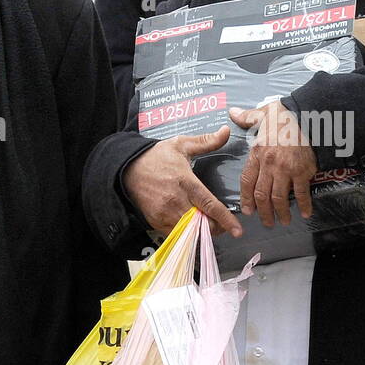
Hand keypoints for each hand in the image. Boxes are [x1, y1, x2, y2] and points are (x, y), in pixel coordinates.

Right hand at [122, 126, 241, 237]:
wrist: (126, 169)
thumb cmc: (156, 156)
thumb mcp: (181, 144)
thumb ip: (206, 141)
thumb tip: (226, 131)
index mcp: (185, 182)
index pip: (209, 204)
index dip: (225, 219)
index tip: (238, 230)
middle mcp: (175, 200)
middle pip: (202, 224)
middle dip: (217, 227)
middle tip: (223, 223)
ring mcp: (164, 213)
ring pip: (190, 232)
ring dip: (202, 230)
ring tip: (209, 223)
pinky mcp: (156, 221)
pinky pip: (176, 234)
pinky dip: (187, 232)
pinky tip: (192, 224)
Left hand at [232, 101, 317, 226]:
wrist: (307, 115)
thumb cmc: (284, 115)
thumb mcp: (261, 113)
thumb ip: (246, 117)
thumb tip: (232, 112)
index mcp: (257, 153)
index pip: (247, 181)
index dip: (246, 198)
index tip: (248, 210)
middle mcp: (269, 164)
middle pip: (262, 194)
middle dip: (263, 212)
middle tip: (266, 222)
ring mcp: (286, 169)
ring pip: (278, 197)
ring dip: (280, 212)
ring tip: (282, 221)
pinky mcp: (302, 171)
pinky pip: (301, 192)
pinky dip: (303, 204)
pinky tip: (305, 213)